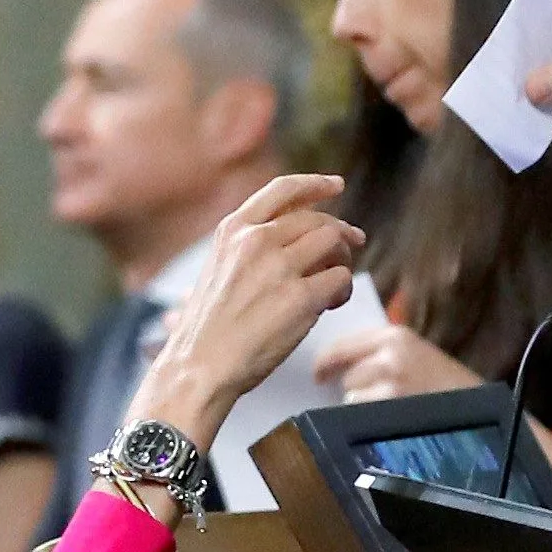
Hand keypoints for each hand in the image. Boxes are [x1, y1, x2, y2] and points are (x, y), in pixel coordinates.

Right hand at [124, 172, 363, 452]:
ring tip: (335, 285)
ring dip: (343, 261)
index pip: (283, 190)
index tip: (335, 185)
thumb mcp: (218, 269)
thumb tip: (296, 242)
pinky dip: (343, 290)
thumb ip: (249, 249)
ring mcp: (279, 267)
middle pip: (317, 219)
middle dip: (341, 231)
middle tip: (353, 244)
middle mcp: (256, 240)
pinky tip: (332, 304)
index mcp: (233, 230)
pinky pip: (340, 279)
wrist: (198, 366)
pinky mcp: (300, 298)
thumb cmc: (208, 329)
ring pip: (334, 243)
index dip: (315, 184)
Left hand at [312, 322, 483, 402]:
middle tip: (374, 395)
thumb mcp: (416, 352)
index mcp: (395, 336)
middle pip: (346, 374)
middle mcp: (390, 355)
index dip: (325, 361)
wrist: (476, 404)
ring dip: (361, 405)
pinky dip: (370, 421)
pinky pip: (362, 416)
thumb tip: (338, 365)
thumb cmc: (446, 382)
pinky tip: (391, 418)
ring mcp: (390, 383)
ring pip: (352, 396)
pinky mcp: (391, 408)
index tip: (318, 374)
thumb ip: (380, 351)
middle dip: (354, 387)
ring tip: (389, 407)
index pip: (342, 346)